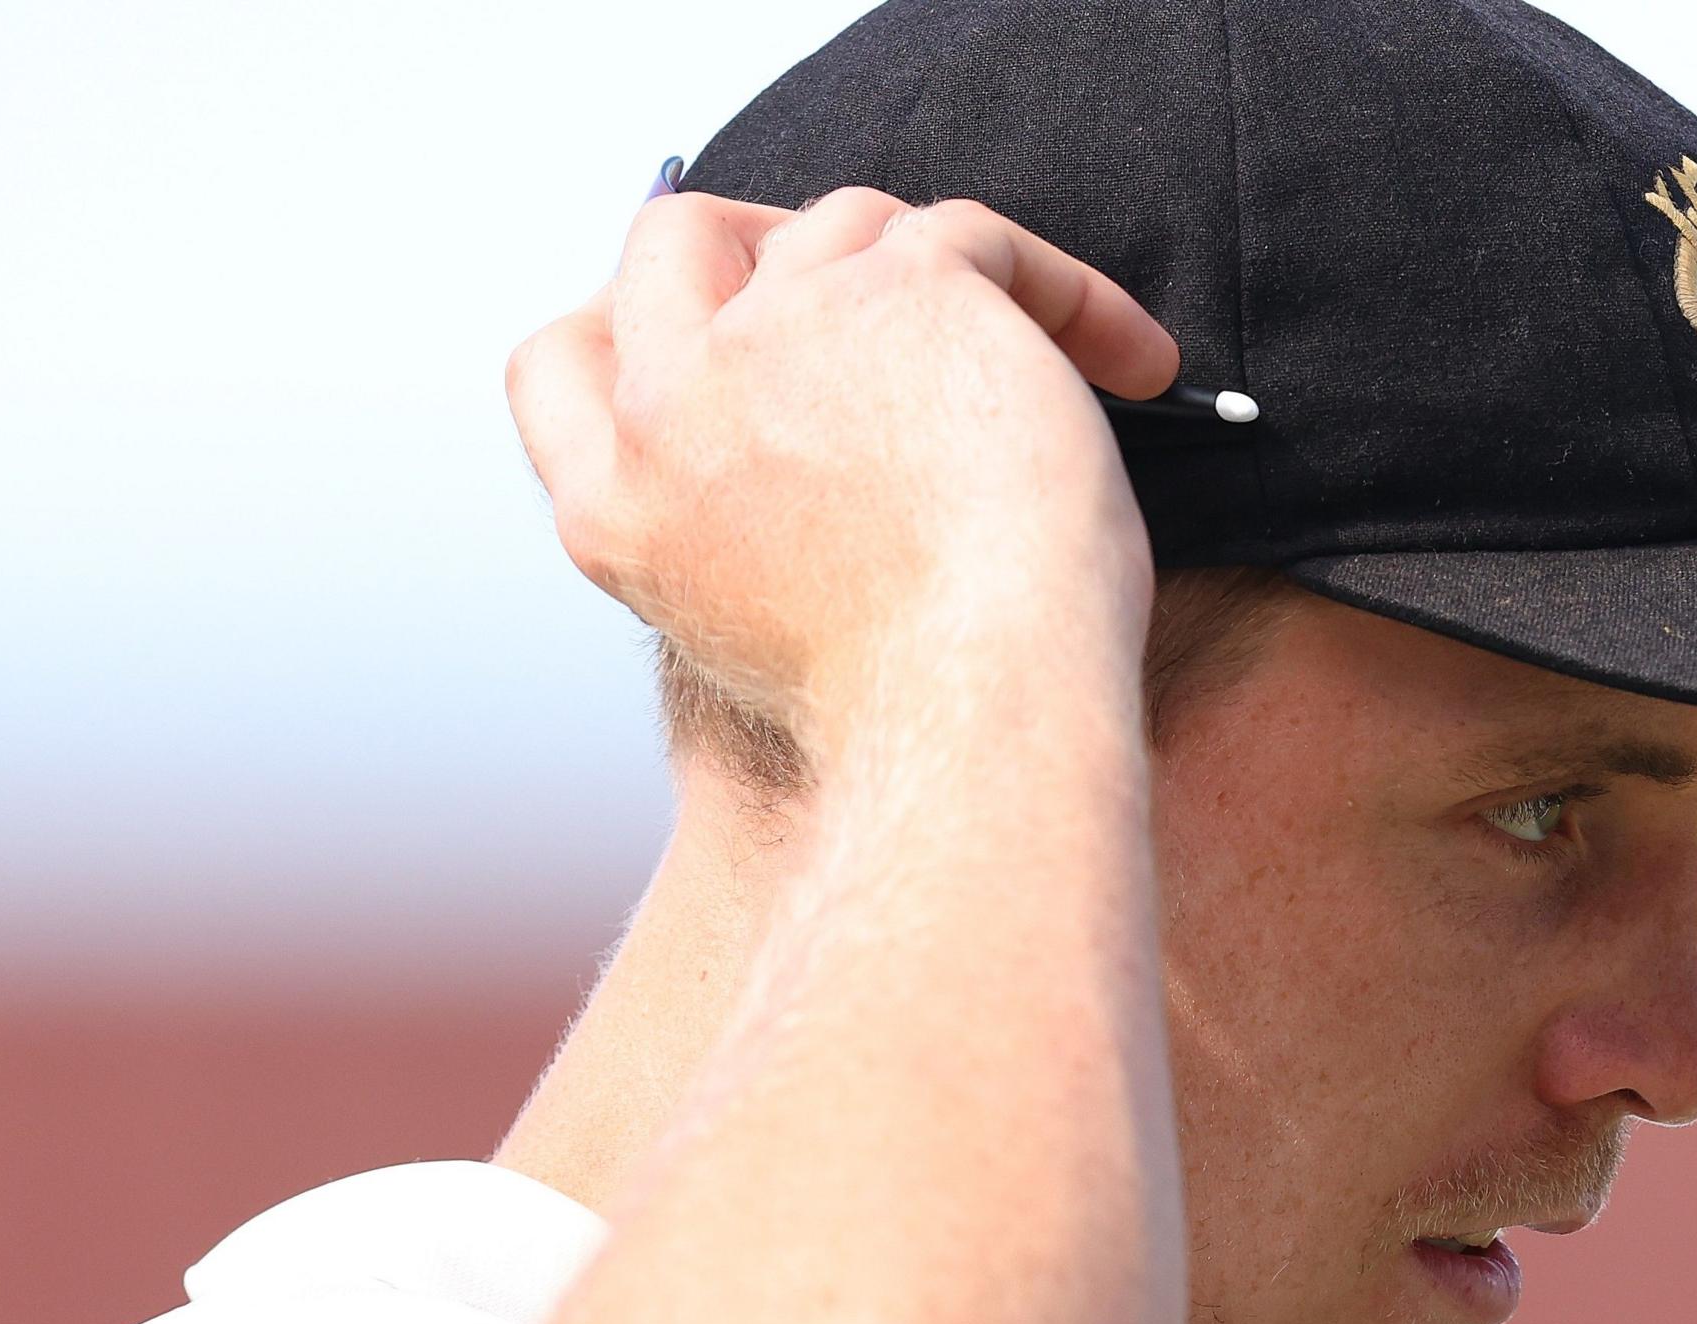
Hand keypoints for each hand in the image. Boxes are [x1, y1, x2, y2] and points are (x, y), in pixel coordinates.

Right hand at [506, 186, 1183, 771]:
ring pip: (842, 224)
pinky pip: (976, 235)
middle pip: (674, 242)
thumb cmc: (909, 718)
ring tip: (1040, 348)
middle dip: (761, 238)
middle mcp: (671, 406)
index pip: (560, 361)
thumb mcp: (758, 635)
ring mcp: (776, 337)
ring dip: (939, 271)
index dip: (629, 319)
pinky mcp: (905, 295)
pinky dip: (1068, 293)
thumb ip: (732, 530)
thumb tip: (803, 448)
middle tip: (877, 288)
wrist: (978, 725)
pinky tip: (1136, 362)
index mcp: (618, 506)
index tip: (722, 325)